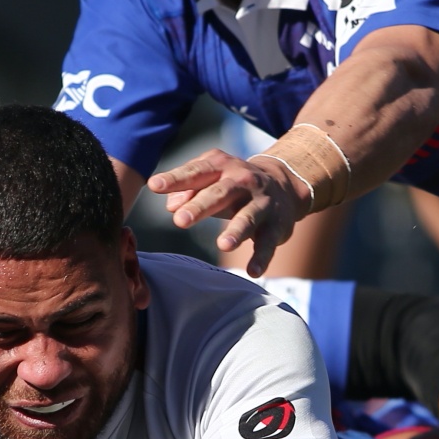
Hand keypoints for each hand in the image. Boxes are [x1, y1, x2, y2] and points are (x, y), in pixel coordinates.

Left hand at [149, 148, 309, 277]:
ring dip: (236, 231)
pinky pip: (268, 243)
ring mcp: (262, 203)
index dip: (176, 178)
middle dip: (201, 206)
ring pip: (248, 217)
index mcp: (221, 167)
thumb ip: (188, 188)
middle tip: (181, 220)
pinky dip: (262, 258)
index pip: (196, 172)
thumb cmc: (233, 183)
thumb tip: (170, 206)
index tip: (154, 185)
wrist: (284, 183)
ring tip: (223, 245)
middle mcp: (243, 181)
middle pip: (221, 194)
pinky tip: (253, 272)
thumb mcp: (211, 178)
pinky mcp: (277, 225)